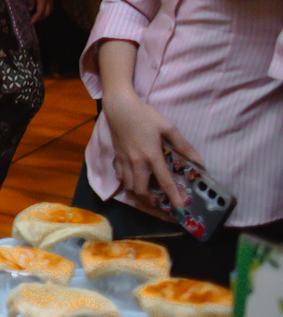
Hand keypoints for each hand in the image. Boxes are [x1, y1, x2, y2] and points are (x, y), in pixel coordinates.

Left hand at [27, 0, 53, 23]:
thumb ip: (30, 1)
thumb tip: (30, 10)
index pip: (40, 12)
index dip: (36, 18)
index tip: (31, 23)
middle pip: (47, 13)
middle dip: (40, 18)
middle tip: (33, 21)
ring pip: (50, 10)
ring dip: (44, 15)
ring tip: (36, 17)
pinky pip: (51, 6)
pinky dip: (46, 10)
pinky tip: (40, 10)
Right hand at [101, 89, 197, 208]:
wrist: (119, 108)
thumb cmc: (145, 115)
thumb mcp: (168, 127)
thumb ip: (183, 145)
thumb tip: (198, 160)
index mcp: (151, 156)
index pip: (164, 181)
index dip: (173, 196)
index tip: (180, 208)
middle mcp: (137, 162)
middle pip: (141, 190)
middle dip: (150, 200)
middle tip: (160, 202)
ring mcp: (124, 161)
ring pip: (128, 186)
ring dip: (138, 192)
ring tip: (147, 193)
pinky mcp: (117, 157)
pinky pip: (120, 176)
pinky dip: (127, 181)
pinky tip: (133, 179)